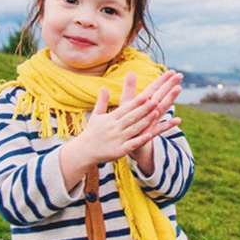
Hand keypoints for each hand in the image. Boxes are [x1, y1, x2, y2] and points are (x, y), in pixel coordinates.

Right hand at [58, 70, 182, 189]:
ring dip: (145, 121)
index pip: (126, 108)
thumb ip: (102, 101)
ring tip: (156, 114)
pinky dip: (140, 140)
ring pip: (134, 129)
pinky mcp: (119, 151)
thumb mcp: (96, 116)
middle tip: (156, 101)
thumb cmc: (91, 133)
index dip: (137, 102)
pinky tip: (150, 135)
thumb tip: (104, 87)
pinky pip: (131, 144)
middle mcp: (114, 127)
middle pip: (132, 117)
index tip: (147, 95)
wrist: (83, 152)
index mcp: (110, 118)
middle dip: (144, 109)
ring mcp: (117, 139)